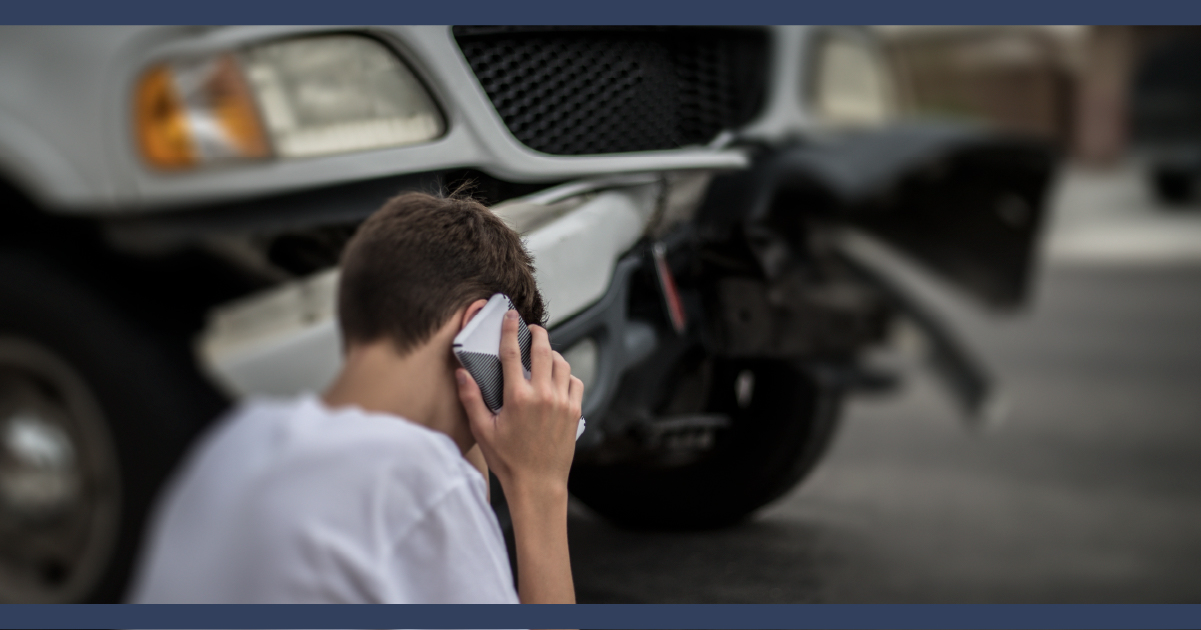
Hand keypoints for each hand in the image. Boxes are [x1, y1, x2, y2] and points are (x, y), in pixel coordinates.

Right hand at [456, 310, 582, 497]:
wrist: (538, 485)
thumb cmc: (509, 461)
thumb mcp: (483, 431)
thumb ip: (471, 399)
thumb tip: (461, 373)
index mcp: (518, 398)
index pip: (513, 353)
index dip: (510, 330)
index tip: (511, 317)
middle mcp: (543, 396)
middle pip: (543, 351)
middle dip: (537, 334)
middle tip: (532, 329)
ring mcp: (562, 403)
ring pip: (562, 364)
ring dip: (552, 354)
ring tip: (543, 355)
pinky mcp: (574, 412)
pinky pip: (575, 382)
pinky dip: (566, 375)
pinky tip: (557, 379)